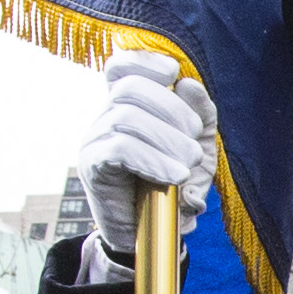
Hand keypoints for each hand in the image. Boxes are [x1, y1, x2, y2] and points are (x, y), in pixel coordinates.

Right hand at [76, 61, 219, 263]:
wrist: (153, 232)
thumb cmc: (173, 184)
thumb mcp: (196, 146)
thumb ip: (200, 115)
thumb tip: (189, 84)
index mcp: (128, 106)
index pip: (120, 67)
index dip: (144, 60)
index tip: (174, 72)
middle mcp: (105, 117)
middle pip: (129, 88)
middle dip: (171, 109)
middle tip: (195, 143)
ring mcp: (94, 140)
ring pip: (125, 116)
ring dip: (167, 138)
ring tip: (189, 165)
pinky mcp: (92, 167)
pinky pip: (119, 148)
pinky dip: (153, 160)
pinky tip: (175, 176)